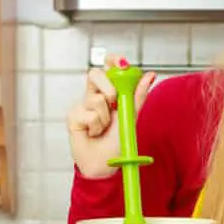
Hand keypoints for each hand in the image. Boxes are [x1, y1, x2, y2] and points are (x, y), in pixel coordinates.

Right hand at [66, 53, 156, 178]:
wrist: (105, 163)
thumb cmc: (116, 141)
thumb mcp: (131, 116)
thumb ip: (138, 96)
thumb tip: (150, 75)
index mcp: (109, 91)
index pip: (107, 68)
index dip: (112, 61)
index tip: (121, 62)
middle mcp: (94, 95)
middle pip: (95, 74)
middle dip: (109, 88)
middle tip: (114, 103)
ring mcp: (82, 105)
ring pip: (95, 98)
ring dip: (105, 117)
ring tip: (103, 128)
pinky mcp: (73, 116)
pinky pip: (89, 114)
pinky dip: (96, 126)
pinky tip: (93, 133)